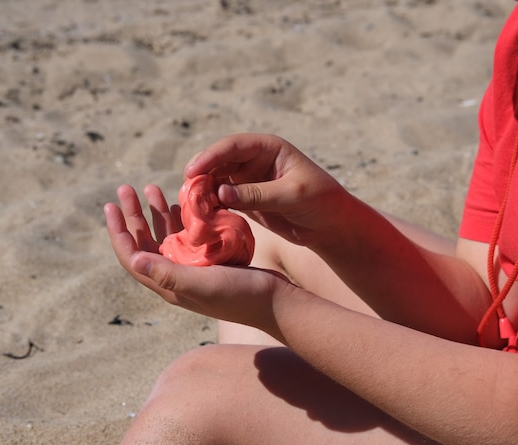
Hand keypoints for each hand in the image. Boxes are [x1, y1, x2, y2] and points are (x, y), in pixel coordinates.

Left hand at [104, 184, 290, 332]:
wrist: (275, 303)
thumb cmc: (241, 296)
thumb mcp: (204, 284)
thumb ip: (170, 274)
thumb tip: (133, 258)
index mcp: (169, 284)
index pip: (132, 256)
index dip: (118, 232)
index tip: (110, 205)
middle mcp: (175, 277)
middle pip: (144, 243)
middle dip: (133, 216)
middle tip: (126, 188)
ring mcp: (192, 269)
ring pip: (164, 237)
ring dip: (154, 214)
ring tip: (151, 188)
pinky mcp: (209, 263)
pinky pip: (186, 237)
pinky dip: (179, 219)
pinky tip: (179, 205)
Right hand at [185, 133, 350, 246]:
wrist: (331, 224)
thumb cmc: (321, 202)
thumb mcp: (292, 195)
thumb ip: (258, 194)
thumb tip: (221, 193)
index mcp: (268, 148)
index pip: (233, 146)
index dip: (210, 156)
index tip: (192, 171)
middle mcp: (253, 160)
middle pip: (218, 162)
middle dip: (200, 175)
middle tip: (185, 192)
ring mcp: (247, 180)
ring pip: (215, 181)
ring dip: (202, 192)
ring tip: (190, 207)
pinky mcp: (245, 200)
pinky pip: (221, 199)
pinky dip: (210, 206)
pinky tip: (202, 217)